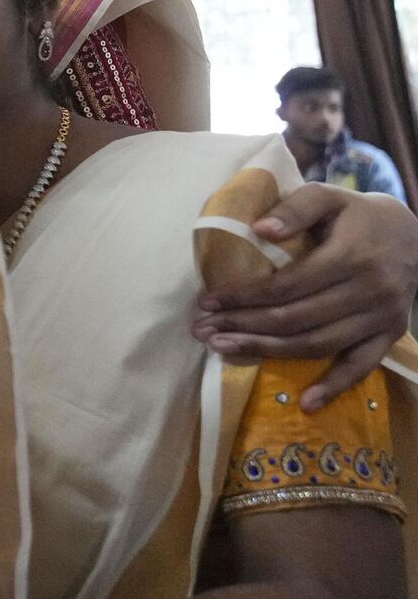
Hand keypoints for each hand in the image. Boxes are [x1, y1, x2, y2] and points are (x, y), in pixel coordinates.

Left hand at [193, 185, 417, 410]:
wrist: (415, 235)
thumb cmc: (358, 215)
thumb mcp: (328, 195)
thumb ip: (295, 208)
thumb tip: (259, 229)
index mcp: (350, 256)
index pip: (286, 285)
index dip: (244, 296)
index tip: (206, 302)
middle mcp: (368, 291)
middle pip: (296, 318)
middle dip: (244, 327)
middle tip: (202, 331)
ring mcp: (381, 318)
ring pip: (319, 344)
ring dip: (269, 353)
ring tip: (224, 352)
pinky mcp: (390, 335)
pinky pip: (362, 366)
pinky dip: (335, 387)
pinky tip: (306, 403)